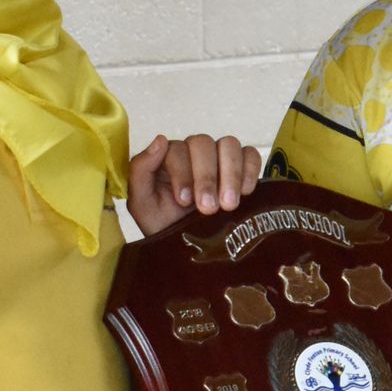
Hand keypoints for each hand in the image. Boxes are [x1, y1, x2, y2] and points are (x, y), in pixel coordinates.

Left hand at [127, 133, 260, 236]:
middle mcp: (194, 153)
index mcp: (169, 159)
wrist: (189, 251)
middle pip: (204, 144)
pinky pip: (251, 155)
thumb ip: (140, 171)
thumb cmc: (164, 227)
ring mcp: (220, 158)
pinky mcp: (243, 167)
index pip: (177, 149)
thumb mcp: (142, 205)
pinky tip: (246, 193)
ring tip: (229, 205)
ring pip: (228, 145)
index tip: (184, 201)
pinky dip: (250, 170)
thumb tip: (159, 140)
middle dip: (207, 177)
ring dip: (230, 174)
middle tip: (208, 208)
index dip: (182, 173)